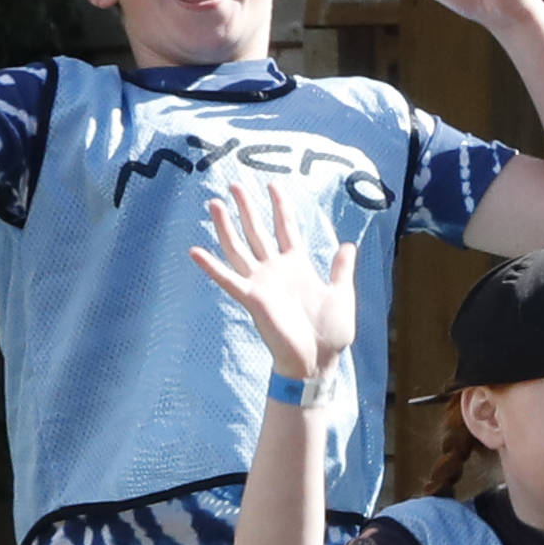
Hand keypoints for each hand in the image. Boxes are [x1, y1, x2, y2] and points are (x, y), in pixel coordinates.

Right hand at [185, 179, 355, 385]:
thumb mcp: (341, 293)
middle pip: (257, 231)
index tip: (272, 184)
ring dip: (226, 226)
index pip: (286, 227)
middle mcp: (275, 270)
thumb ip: (341, 268)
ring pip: (239, 248)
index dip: (279, 206)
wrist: (319, 360)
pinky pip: (228, 280)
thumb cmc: (331, 332)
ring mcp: (262, 283)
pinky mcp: (252, 299)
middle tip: (233, 183)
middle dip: (246, 208)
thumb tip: (348, 245)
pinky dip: (211, 266)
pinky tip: (195, 251)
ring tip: (214, 203)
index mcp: (297, 265)